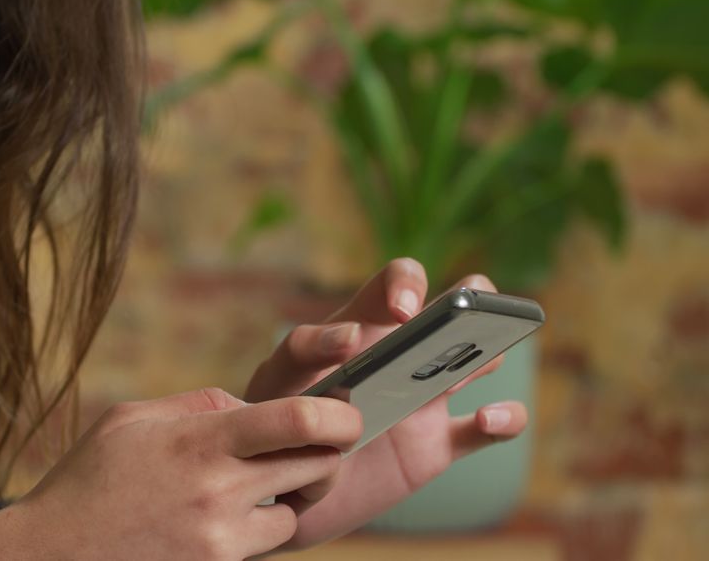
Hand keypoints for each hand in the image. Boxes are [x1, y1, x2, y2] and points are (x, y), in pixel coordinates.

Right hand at [11, 388, 362, 558]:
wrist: (51, 556)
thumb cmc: (86, 480)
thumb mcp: (131, 419)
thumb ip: (198, 404)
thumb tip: (250, 406)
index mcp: (201, 441)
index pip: (297, 418)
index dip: (337, 412)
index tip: (346, 410)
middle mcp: (219, 491)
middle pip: (318, 466)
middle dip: (327, 452)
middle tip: (314, 444)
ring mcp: (221, 539)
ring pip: (295, 513)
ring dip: (286, 496)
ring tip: (245, 486)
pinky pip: (263, 546)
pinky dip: (256, 529)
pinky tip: (219, 517)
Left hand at [244, 258, 528, 548]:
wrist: (277, 493)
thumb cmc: (272, 423)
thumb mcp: (275, 382)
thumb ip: (303, 353)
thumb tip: (353, 335)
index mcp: (363, 328)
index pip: (394, 283)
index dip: (406, 283)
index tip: (402, 313)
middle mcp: (403, 355)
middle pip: (457, 302)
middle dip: (470, 296)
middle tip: (458, 317)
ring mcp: (425, 399)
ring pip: (481, 356)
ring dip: (490, 349)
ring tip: (482, 356)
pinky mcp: (437, 446)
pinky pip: (485, 429)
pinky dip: (503, 419)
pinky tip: (490, 417)